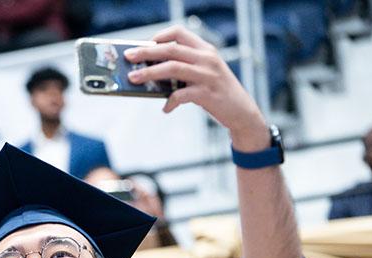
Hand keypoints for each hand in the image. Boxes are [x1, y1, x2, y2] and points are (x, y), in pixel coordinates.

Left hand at [124, 25, 270, 150]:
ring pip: (173, 68)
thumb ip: (184, 68)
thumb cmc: (217, 92)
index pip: (180, 32)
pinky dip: (170, 102)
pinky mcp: (207, 93)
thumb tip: (150, 71)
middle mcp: (207, 58)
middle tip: (128, 57)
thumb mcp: (204, 73)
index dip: (160, 36)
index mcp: (205, 49)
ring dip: (150, 72)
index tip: (145, 44)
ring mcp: (207, 75)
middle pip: (171, 49)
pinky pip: (181, 95)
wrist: (242, 111)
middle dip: (146, 52)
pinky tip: (165, 108)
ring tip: (134, 78)